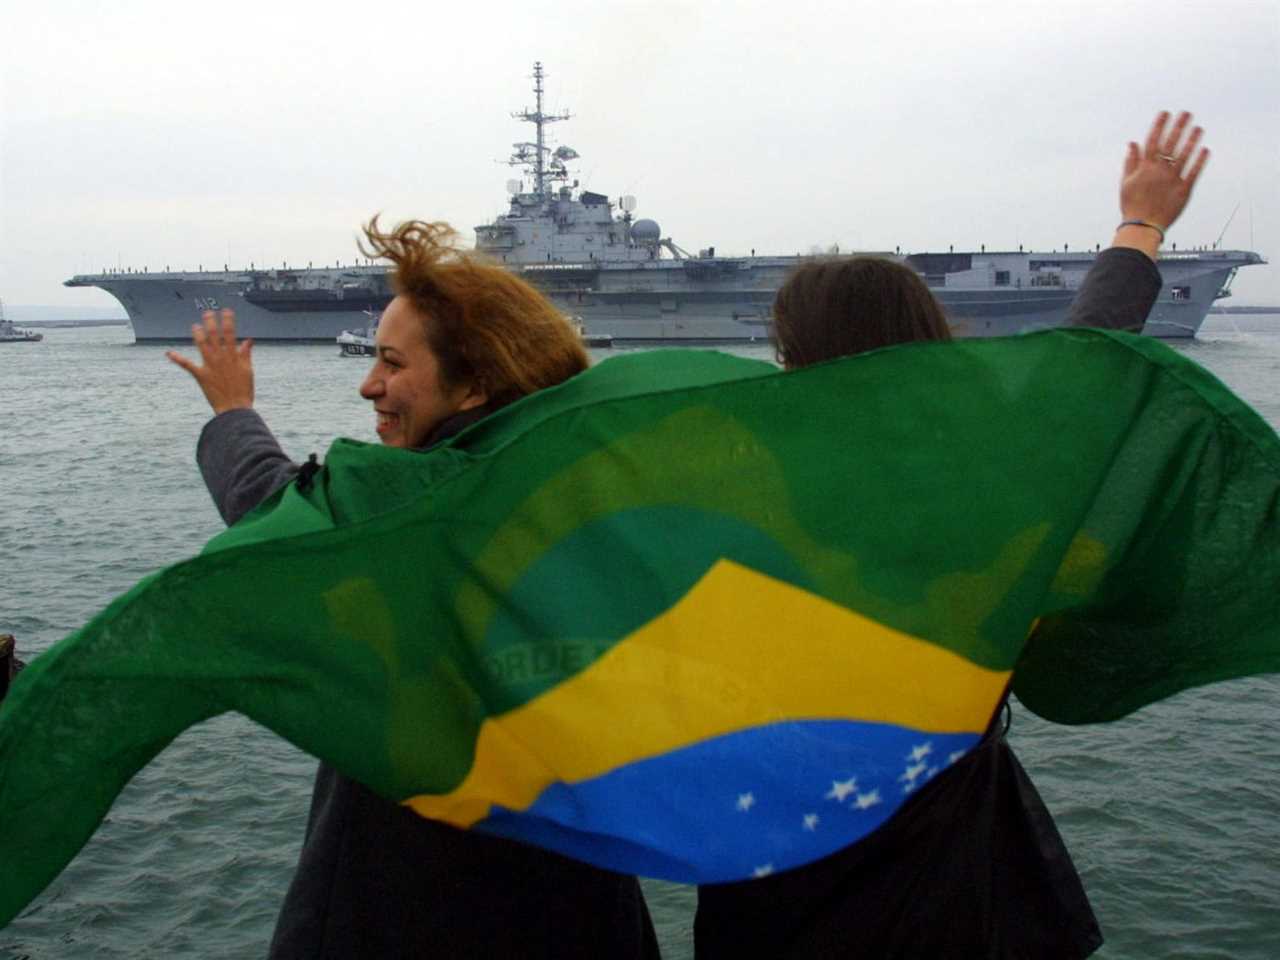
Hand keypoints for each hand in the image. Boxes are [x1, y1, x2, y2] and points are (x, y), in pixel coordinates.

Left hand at [165, 309, 254, 414]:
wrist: (235, 408)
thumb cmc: (243, 391)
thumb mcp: (248, 371)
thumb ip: (246, 354)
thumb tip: (248, 341)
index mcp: (233, 356)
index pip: (230, 334)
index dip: (228, 321)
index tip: (226, 311)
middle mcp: (221, 358)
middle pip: (215, 336)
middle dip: (211, 323)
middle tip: (207, 313)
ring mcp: (210, 366)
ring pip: (202, 345)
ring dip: (198, 334)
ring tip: (195, 325)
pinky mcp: (201, 375)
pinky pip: (187, 365)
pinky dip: (177, 359)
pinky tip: (169, 353)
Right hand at [1120, 110, 1208, 230]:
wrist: (1142, 226)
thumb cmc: (1132, 205)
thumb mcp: (1126, 182)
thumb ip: (1130, 162)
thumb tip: (1133, 143)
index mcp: (1144, 168)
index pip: (1153, 141)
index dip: (1159, 126)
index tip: (1166, 113)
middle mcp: (1159, 171)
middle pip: (1170, 144)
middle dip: (1178, 127)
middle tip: (1187, 113)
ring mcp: (1172, 180)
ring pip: (1184, 156)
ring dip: (1192, 140)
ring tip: (1198, 128)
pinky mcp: (1183, 190)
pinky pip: (1193, 173)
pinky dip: (1199, 161)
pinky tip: (1205, 150)